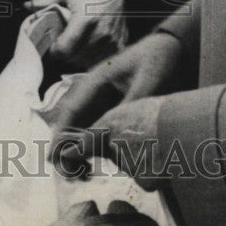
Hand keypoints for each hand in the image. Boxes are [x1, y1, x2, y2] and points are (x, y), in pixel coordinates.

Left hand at [26, 0, 127, 68]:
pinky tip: (87, 45)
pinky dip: (90, 57)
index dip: (54, 49)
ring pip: (86, 62)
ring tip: (75, 42)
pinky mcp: (119, 48)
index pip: (64, 49)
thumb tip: (29, 7)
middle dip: (65, 53)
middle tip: (62, 42)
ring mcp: (112, 42)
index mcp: (87, 18)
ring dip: (77, 56)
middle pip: (74, 58)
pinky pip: (99, 62)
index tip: (53, 44)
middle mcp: (102, 33)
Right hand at [48, 30, 181, 176]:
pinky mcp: (114, 111)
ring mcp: (103, 102)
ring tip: (81, 176)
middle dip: (66, 148)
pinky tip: (98, 165)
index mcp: (95, 81)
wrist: (172, 49)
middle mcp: (94, 93)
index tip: (53, 156)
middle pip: (72, 122)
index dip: (60, 133)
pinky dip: (96, 148)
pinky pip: (100, 131)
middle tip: (69, 174)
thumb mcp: (146, 82)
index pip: (72, 109)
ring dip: (79, 150)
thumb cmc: (157, 60)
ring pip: (83, 129)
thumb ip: (131, 106)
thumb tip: (117, 134)